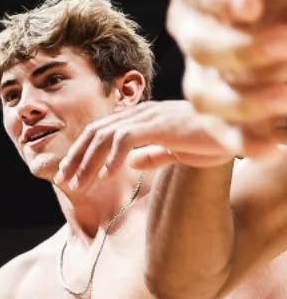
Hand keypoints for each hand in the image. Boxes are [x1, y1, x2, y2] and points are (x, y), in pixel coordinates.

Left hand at [55, 101, 235, 188]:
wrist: (236, 129)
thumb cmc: (211, 138)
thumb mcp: (177, 149)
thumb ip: (154, 153)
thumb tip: (133, 163)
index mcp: (142, 118)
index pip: (101, 132)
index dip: (81, 153)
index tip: (68, 175)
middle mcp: (141, 113)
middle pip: (96, 133)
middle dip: (76, 158)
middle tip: (63, 181)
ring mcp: (150, 117)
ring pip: (105, 137)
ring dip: (88, 162)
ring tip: (78, 185)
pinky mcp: (160, 125)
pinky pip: (127, 140)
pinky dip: (112, 158)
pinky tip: (106, 176)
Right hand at [166, 0, 286, 149]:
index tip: (251, 7)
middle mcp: (187, 23)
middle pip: (198, 44)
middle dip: (242, 50)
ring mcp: (198, 68)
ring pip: (206, 94)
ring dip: (247, 100)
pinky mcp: (216, 108)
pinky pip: (220, 132)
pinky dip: (244, 141)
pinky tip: (278, 145)